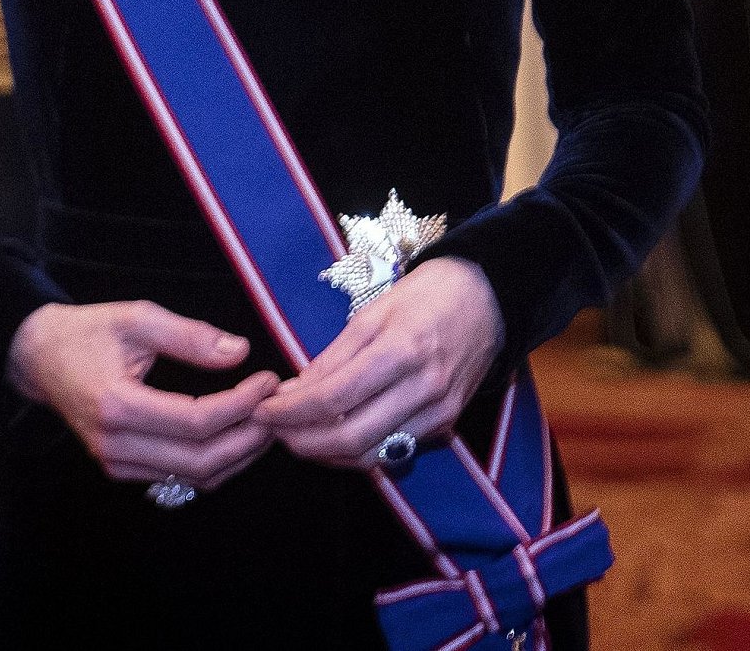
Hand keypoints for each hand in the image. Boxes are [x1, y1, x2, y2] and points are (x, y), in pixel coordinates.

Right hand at [7, 299, 279, 490]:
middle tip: (278, 408)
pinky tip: (236, 435)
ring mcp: (117, 463)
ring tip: (266, 422)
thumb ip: (188, 335)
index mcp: (117, 406)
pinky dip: (214, 462)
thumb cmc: (88, 331)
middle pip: (199, 461)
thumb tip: (240, 351)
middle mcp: (116, 445)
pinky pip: (178, 477)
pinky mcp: (122, 469)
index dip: (240, 406)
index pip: (195, 421)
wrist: (40, 357)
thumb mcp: (137, 317)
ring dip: (237, 456)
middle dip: (248, 438)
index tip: (269, 381)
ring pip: (193, 477)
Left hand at [255, 258, 503, 468]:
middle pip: (350, 438)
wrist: (487, 298)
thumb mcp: (373, 311)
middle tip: (273, 430)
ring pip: (371, 455)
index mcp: (399, 351)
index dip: (291, 411)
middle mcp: (422, 389)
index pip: (333, 399)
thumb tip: (294, 390)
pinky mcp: (446, 425)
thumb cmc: (425, 295)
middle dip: (302, 441)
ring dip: (326, 454)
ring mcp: (438, 412)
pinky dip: (358, 453)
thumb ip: (335, 356)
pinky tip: (334, 440)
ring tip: (296, 437)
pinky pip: (394, 451)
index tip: (263, 409)